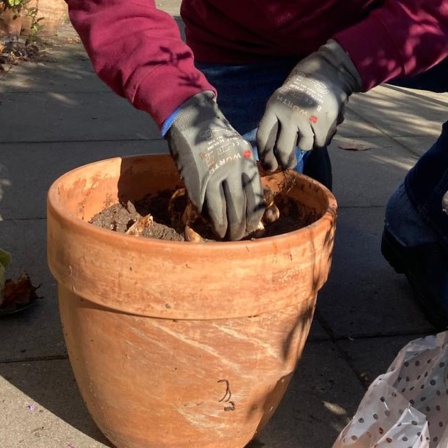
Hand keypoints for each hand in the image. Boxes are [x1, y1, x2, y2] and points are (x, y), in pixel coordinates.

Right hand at [165, 91, 264, 240]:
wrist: (191, 120)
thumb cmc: (217, 136)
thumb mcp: (239, 149)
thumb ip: (245, 171)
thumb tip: (248, 199)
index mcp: (247, 162)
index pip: (255, 197)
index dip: (254, 217)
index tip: (252, 227)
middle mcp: (232, 170)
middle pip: (239, 207)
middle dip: (240, 226)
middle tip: (238, 236)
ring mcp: (212, 175)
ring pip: (221, 209)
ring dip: (224, 227)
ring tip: (225, 235)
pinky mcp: (194, 180)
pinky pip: (203, 204)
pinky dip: (207, 217)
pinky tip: (210, 223)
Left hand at [257, 39, 361, 170]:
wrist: (326, 72)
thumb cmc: (299, 91)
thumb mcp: (280, 101)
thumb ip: (275, 124)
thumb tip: (271, 156)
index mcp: (273, 107)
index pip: (264, 138)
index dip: (265, 155)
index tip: (268, 166)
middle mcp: (289, 114)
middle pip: (283, 149)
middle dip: (285, 161)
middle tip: (288, 165)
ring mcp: (307, 119)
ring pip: (304, 146)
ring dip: (306, 142)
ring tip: (310, 127)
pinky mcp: (325, 123)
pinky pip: (320, 143)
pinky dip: (321, 138)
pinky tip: (321, 125)